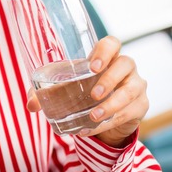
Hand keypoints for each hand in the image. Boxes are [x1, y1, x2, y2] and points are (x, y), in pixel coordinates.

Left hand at [26, 35, 148, 147]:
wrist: (105, 119)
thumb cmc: (84, 96)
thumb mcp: (66, 92)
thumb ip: (47, 95)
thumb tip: (31, 104)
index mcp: (107, 57)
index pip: (112, 43)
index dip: (105, 51)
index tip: (94, 66)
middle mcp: (125, 68)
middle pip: (125, 63)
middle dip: (109, 79)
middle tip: (93, 94)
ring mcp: (136, 86)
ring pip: (130, 91)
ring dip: (111, 105)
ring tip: (93, 116)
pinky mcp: (141, 106)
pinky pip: (129, 112)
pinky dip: (110, 122)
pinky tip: (93, 128)